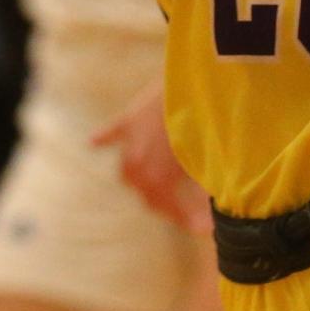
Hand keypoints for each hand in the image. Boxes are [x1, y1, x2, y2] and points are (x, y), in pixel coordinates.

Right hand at [92, 81, 210, 234]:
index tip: (205, 230)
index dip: (188, 220)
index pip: (169, 209)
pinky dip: (104, 139)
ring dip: (142, 181)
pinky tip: (93, 142)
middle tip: (189, 212)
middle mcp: (135, 166)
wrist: (195, 80)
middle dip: (169, 204)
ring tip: (154, 189)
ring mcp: (128, 142)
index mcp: (156, 180)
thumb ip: (206, 186)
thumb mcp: (209, 161)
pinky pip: (111, 134)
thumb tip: (216, 206)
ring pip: (129, 171)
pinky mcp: (128, 118)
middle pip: (148, 193)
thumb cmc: (207, 123)